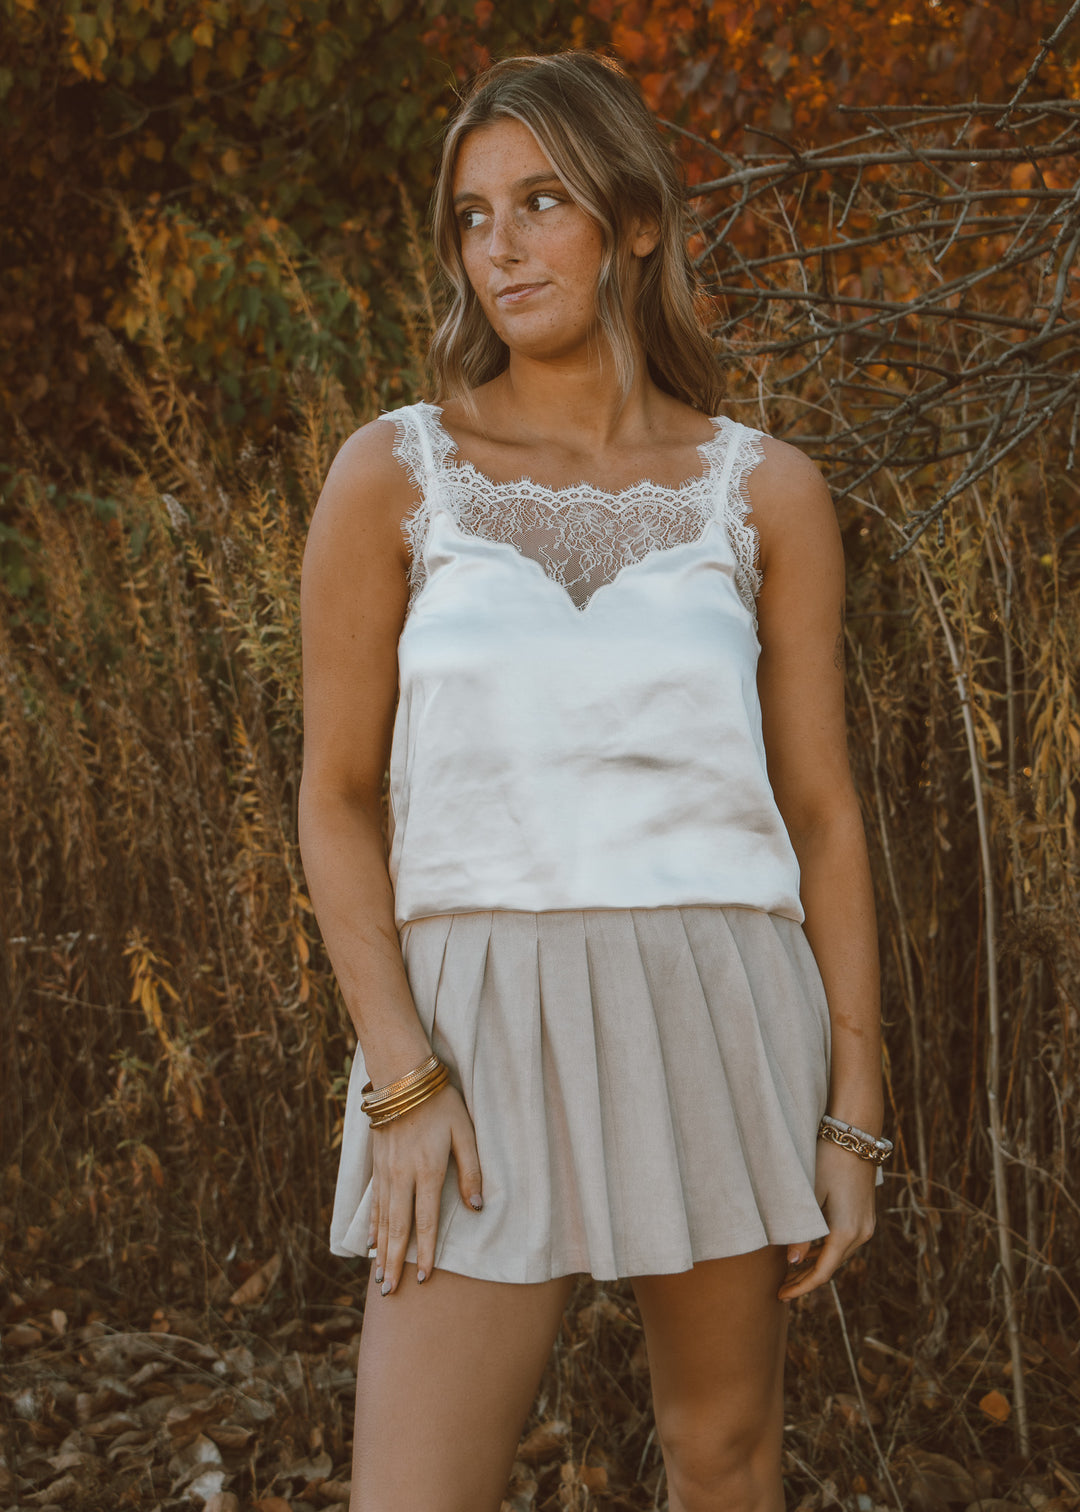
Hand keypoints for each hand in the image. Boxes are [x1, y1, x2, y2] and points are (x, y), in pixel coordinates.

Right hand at [368, 1082, 482, 1295]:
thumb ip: (471, 1169)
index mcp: (427, 1170)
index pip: (426, 1221)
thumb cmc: (440, 1103)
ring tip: (378, 1278)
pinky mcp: (377, 1164)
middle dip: (395, 1262)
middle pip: (398, 1228)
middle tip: (391, 1292)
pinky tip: (369, 1243)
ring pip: (382, 1219)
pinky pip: (374, 1203)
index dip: (426, 1252)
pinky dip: (372, 1226)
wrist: (402, 1077)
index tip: (425, 1279)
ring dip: (380, 1251)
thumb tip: (477, 1206)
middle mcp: (402, 1176)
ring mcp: (386, 1172)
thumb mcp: (465, 1132)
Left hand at [777, 1139, 876, 1300]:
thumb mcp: (809, 1195)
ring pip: (838, 1255)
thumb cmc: (827, 1160)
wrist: (855, 1136)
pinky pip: (845, 1242)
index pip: (822, 1272)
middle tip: (780, 1286)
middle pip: (831, 1267)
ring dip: (816, 1265)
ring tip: (789, 1271)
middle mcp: (861, 1233)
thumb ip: (801, 1231)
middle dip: (806, 1279)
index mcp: (846, 1231)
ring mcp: (866, 1225)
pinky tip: (809, 1251)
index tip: (781, 1295)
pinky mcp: (866, 1216)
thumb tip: (792, 1262)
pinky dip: (826, 1250)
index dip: (801, 1287)